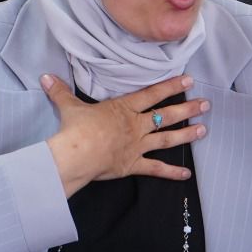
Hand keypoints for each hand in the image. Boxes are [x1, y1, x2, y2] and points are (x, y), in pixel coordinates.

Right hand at [41, 74, 206, 197]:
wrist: (77, 154)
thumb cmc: (75, 128)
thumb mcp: (69, 106)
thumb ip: (60, 92)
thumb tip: (45, 76)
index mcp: (123, 108)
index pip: (152, 94)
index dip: (172, 86)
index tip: (189, 79)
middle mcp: (135, 125)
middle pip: (166, 115)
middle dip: (188, 108)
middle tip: (206, 104)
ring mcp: (137, 145)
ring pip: (167, 138)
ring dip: (186, 134)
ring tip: (203, 130)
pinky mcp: (133, 164)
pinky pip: (155, 169)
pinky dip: (171, 172)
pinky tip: (186, 174)